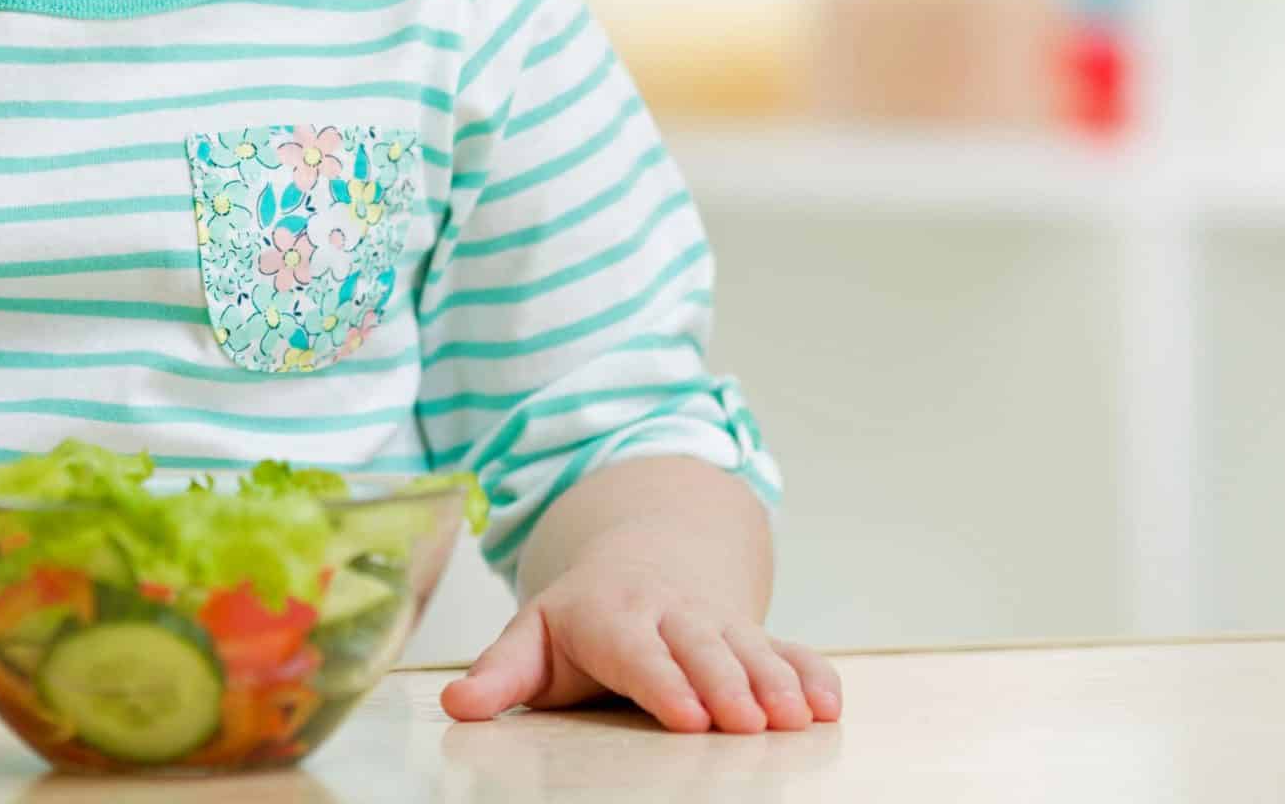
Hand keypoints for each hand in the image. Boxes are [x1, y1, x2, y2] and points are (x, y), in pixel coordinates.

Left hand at [441, 560, 840, 733]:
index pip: (638, 652)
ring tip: (796, 719)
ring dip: (776, 682)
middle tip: (749, 724)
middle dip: (727, 684)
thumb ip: (499, 673)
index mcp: (611, 616)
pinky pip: (790, 649)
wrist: (640, 559)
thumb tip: (456, 703)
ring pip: (750, 649)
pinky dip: (813, 674)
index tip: (687, 717)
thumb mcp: (533, 636)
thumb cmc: (581, 618)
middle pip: (702, 649)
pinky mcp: (754, 635)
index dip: (664, 682)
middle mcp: (670, 614)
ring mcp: (717, 621)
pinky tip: (829, 705)